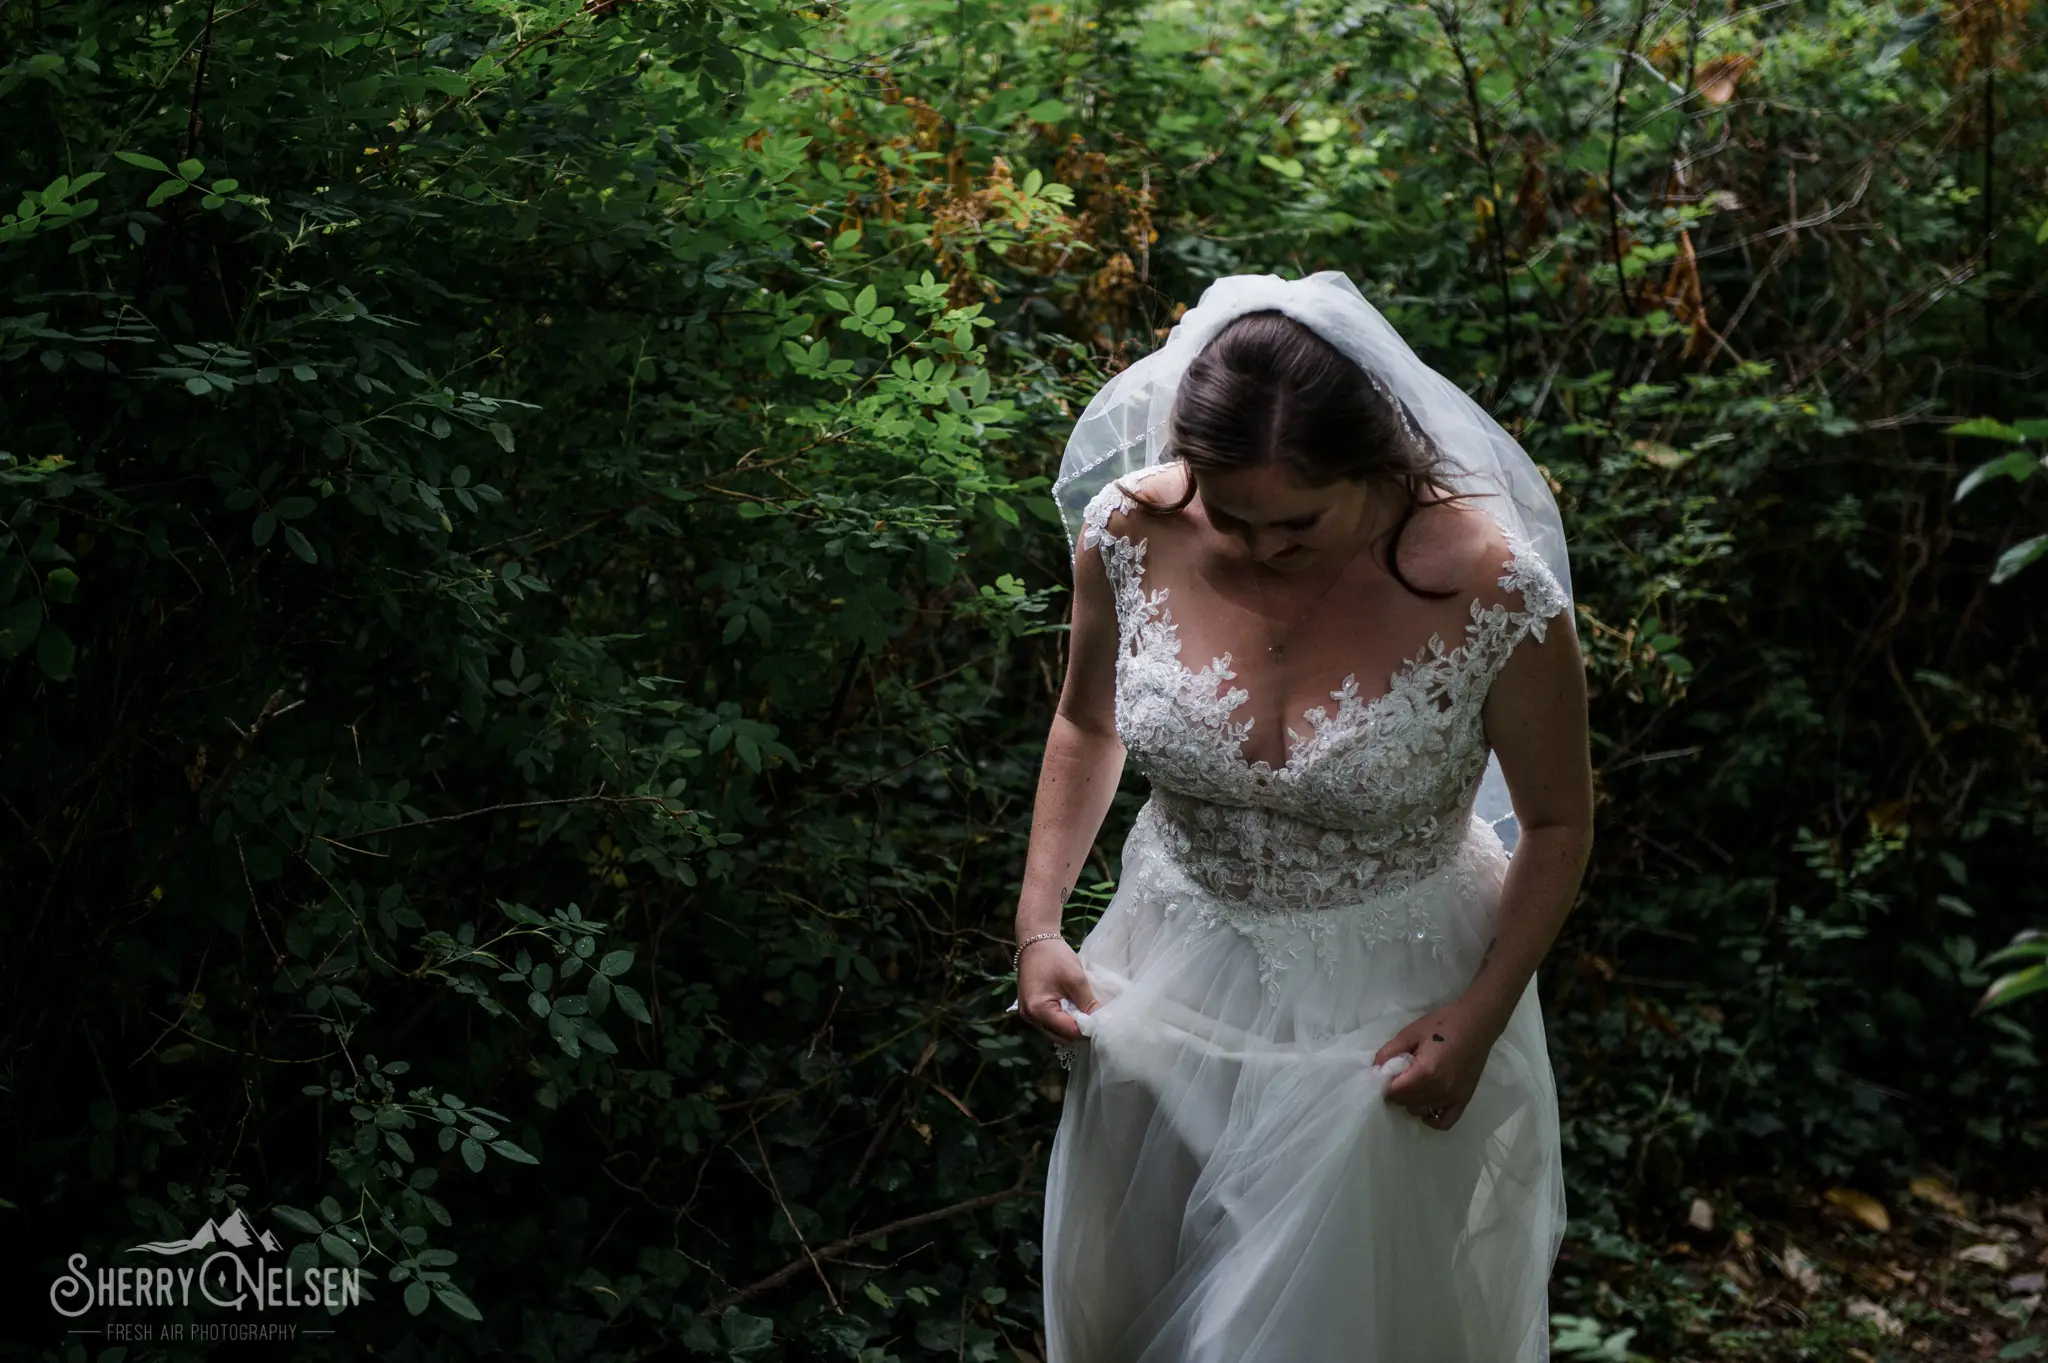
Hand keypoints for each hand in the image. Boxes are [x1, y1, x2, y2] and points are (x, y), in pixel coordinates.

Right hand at [1016, 938, 1096, 1050]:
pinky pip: (1049, 1023)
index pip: (1068, 1031)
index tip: (1103, 1024)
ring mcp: (1028, 1015)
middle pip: (1060, 1036)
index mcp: (1039, 1010)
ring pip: (1055, 1031)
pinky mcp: (1030, 1009)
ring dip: (1071, 1027)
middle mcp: (1030, 1017)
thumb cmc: (1054, 956)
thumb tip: (1102, 1021)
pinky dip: (1063, 1021)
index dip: (1087, 1030)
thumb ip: (1088, 1003)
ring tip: (1087, 1017)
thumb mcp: (1076, 979)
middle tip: (1097, 1022)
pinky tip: (1075, 1012)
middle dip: (1079, 1031)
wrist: (1035, 939)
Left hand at [1373, 1002, 1501, 1130]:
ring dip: (1411, 1102)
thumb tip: (1375, 1069)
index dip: (1383, 1084)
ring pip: (1420, 1111)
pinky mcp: (1464, 1099)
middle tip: (1398, 1076)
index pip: (1395, 1091)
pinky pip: (1445, 1122)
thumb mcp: (1411, 1032)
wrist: (1477, 1022)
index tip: (1383, 1075)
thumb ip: (1390, 1051)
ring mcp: (1454, 1096)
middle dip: (1396, 1092)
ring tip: (1413, 1084)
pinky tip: (1425, 1104)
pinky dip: (1431, 1117)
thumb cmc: (1443, 1023)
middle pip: (1405, 1103)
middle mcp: (1441, 1089)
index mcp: (1426, 1071)